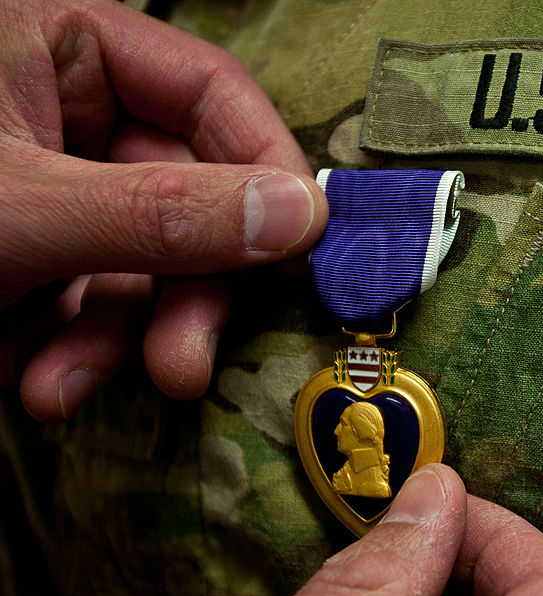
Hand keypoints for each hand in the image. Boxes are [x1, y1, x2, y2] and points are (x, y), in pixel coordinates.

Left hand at [0, 0, 327, 420]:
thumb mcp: (19, 210)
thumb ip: (166, 214)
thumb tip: (303, 219)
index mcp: (62, 45)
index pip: (211, 93)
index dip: (263, 171)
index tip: (298, 251)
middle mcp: (68, 109)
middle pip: (186, 196)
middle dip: (175, 295)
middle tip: (178, 369)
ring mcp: (51, 184)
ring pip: (140, 263)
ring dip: (109, 339)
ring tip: (54, 393)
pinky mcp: (29, 250)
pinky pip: (88, 295)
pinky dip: (64, 346)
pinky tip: (19, 377)